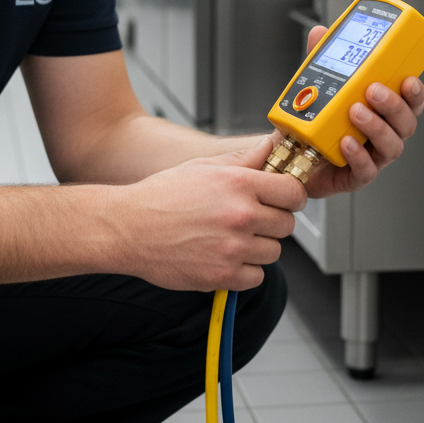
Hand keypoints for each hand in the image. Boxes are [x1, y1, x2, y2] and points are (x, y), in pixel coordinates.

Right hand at [112, 137, 306, 291]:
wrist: (130, 228)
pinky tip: (225, 256)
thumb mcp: (205, 165)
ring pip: (273, 252)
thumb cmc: (163, 195)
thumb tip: (271, 145)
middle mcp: (241, 215)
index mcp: (239, 184)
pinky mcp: (223, 276)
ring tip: (232, 237)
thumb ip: (245, 158)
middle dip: (273, 221)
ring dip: (258, 247)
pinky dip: (244, 270)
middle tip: (251, 219)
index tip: (284, 200)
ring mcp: (233, 248)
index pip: (293, 193)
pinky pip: (255, 277)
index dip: (291, 196)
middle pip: (287, 225)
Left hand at [300, 25, 423, 199]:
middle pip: (406, 123)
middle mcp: (382, 132)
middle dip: (394, 105)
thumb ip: (322, 58)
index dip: (415, 91)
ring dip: (377, 127)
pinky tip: (347, 142)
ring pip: (391, 146)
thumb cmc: (314, 118)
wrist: (290, 151)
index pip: (410, 100)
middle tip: (373, 90)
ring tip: (356, 112)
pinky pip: (365, 170)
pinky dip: (359, 156)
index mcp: (382, 109)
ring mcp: (371, 155)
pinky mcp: (355, 175)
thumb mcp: (318, 83)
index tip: (408, 79)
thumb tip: (321, 32)